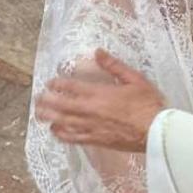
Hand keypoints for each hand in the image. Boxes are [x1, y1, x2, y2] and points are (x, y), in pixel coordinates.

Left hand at [35, 49, 166, 151]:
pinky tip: (54, 131)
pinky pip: (73, 138)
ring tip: (38, 114)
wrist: (156, 132)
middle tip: (36, 98)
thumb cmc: (148, 105)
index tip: (50, 82)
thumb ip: (114, 66)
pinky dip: (61, 134)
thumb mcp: (135, 79)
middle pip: (61, 105)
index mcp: (100, 93)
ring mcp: (92, 127)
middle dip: (46, 100)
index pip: (71, 87)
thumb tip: (98, 52)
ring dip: (49, 117)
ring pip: (63, 122)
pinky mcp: (96, 141)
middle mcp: (91, 110)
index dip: (57, 84)